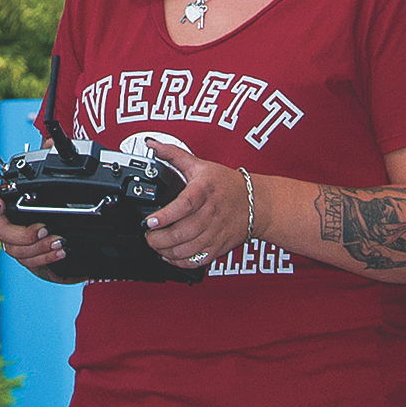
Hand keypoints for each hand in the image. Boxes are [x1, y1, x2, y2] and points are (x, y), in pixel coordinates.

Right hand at [0, 184, 74, 281]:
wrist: (75, 240)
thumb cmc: (66, 215)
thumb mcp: (63, 202)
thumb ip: (54, 193)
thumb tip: (54, 194)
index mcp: (15, 203)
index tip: (0, 207)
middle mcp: (10, 222)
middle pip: (2, 231)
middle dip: (24, 234)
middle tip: (44, 230)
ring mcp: (16, 242)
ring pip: (14, 250)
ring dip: (38, 247)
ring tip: (58, 243)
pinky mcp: (26, 258)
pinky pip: (27, 262)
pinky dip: (45, 258)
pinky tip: (59, 253)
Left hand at [139, 138, 250, 270]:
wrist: (257, 203)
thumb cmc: (227, 184)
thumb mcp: (201, 165)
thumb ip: (174, 155)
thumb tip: (152, 144)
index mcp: (204, 191)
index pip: (184, 205)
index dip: (166, 216)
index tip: (150, 221)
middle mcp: (210, 214)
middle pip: (183, 232)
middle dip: (159, 239)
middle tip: (148, 236)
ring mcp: (215, 232)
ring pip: (188, 249)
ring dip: (167, 251)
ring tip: (156, 246)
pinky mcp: (218, 247)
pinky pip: (198, 260)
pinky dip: (181, 262)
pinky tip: (170, 256)